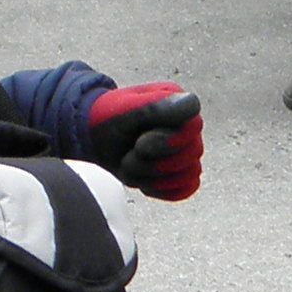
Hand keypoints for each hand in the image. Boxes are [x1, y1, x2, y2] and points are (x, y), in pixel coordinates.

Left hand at [84, 82, 203, 199]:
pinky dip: (161, 188)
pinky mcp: (183, 174)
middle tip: (129, 155)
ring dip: (153, 177)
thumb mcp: (126, 110)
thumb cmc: (110, 119)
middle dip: (154, 161)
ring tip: (131, 166)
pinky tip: (143, 179)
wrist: (97, 139)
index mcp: (178, 103)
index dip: (170, 139)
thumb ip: (156, 106)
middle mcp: (188, 127)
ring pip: (190, 173)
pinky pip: (187, 188)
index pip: (194, 125)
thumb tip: (190, 102)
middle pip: (193, 153)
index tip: (141, 141)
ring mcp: (188, 151)